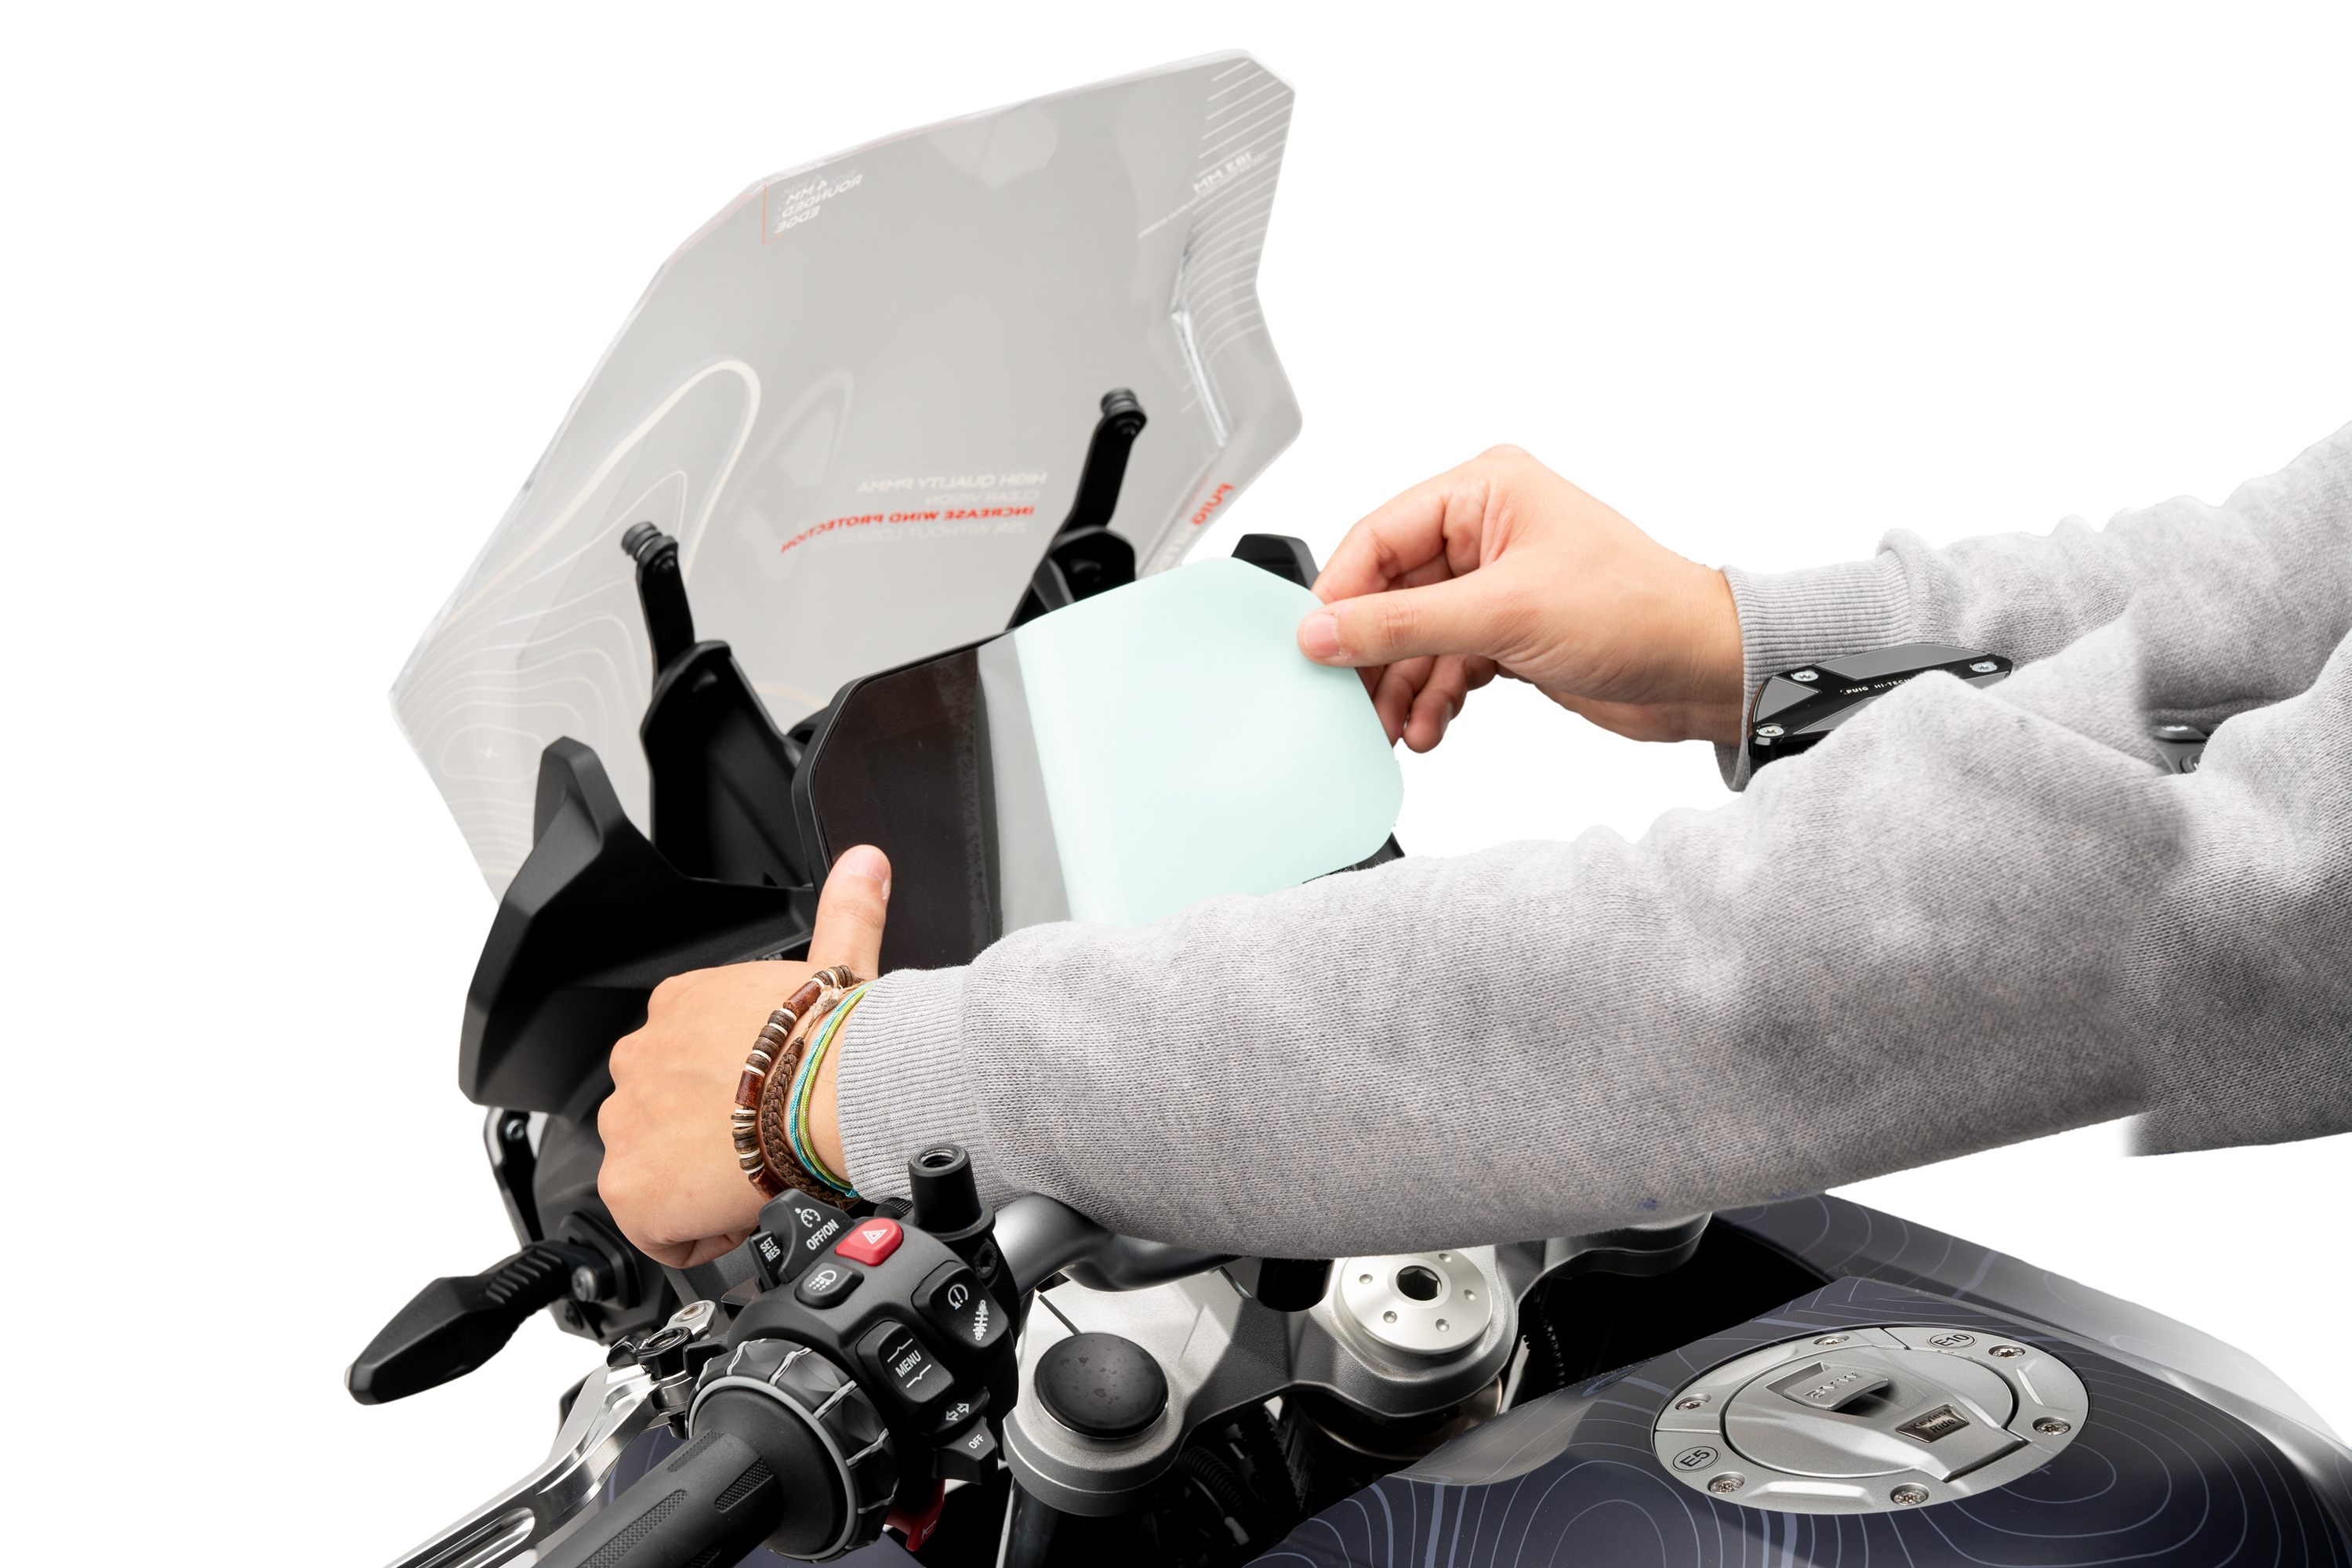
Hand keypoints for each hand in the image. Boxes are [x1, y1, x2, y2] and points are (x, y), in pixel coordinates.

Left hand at [599, 846, 891, 1267]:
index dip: (732, 1097)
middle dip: (711, 1141)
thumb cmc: (839, 1041)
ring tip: (759, 1171)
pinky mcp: (631, 1184)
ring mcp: (628, 1121)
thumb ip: (847, 909)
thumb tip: (867, 863)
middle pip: (663, 1120)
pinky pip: (658, 1230)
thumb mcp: (839, 961)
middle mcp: (640, 1058)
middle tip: (771, 1141)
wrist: (837, 1091)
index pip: (684, 1065)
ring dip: (702, 1186)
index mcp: (679, 1006)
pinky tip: (744, 1205)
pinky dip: (698, 1231)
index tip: (771, 1104)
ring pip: (657, 1174)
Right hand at [1298, 446, 1743, 751]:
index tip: (1309, 646)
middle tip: (1345, 701)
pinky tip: (1428, 728)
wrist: (1705, 669)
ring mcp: (1497, 583)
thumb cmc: (1635, 611)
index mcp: (1484, 490)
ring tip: (1391, 729)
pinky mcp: (1509, 631)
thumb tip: (1322, 631)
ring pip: (1416, 635)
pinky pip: (1446, 662)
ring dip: (1401, 685)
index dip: (1340, 594)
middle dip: (1371, 653)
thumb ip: (1403, 624)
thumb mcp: (1503, 614)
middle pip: (1390, 592)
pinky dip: (1434, 697)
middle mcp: (1486, 530)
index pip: (1379, 536)